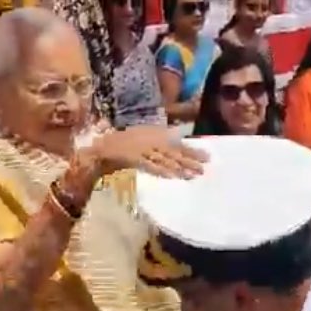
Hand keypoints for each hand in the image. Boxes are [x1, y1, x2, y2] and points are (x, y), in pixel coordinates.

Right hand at [92, 125, 206, 177]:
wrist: (102, 148)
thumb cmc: (122, 142)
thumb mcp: (143, 136)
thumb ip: (158, 140)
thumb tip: (177, 144)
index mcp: (154, 134)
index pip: (177, 143)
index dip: (192, 150)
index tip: (207, 156)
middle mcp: (151, 140)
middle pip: (175, 152)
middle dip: (190, 159)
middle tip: (205, 167)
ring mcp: (143, 149)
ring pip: (165, 159)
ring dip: (180, 167)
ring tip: (193, 174)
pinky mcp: (135, 158)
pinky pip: (151, 165)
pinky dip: (162, 170)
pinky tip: (173, 176)